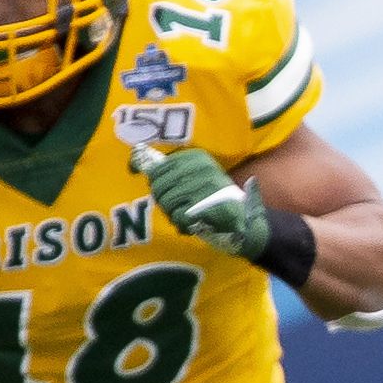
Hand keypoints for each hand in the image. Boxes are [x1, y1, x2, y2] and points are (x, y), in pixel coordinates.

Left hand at [132, 143, 268, 258]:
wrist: (244, 218)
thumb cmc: (214, 197)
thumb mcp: (198, 176)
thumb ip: (174, 171)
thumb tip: (138, 165)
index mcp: (198, 158)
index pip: (160, 167)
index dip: (152, 179)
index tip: (154, 186)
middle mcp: (202, 169)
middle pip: (160, 185)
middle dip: (162, 200)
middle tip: (172, 207)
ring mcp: (205, 188)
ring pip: (167, 202)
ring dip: (171, 213)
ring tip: (182, 215)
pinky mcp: (206, 206)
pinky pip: (177, 216)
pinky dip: (180, 224)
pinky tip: (190, 224)